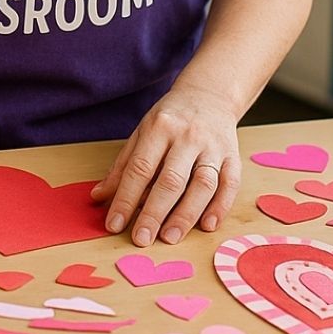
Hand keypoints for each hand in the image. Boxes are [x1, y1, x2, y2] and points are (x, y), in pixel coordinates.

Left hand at [90, 86, 240, 245]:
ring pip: (203, 184)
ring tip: (169, 237)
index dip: (126, 198)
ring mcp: (213, 146)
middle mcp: (188, 136)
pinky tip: (207, 226)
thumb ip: (123, 166)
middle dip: (154, 212)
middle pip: (171, 179)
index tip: (114, 224)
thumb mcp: (142, 132)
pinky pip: (230, 184)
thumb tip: (99, 197)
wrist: (209, 94)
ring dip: (186, 214)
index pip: (140, 167)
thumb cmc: (170, 119)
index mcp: (159, 127)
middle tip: (141, 239)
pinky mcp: (233, 156)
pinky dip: (220, 207)